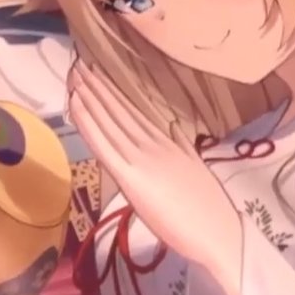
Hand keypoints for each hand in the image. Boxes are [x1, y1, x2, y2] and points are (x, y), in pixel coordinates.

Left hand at [67, 61, 243, 283]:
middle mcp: (153, 144)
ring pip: (109, 121)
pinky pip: (104, 145)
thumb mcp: (196, 169)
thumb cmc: (210, 209)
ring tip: (75, 74)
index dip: (115, 92)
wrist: (218, 230)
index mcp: (168, 143)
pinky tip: (75, 104)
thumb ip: (182, 147)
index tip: (99, 74)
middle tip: (79, 64)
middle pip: (120, 111)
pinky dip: (88, 123)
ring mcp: (142, 158)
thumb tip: (174, 128)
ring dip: (90, 96)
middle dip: (98, 87)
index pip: (135, 113)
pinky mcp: (131, 177)